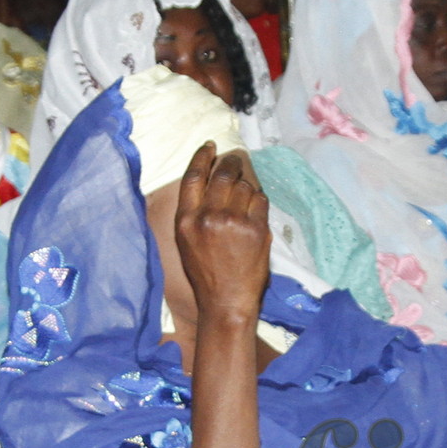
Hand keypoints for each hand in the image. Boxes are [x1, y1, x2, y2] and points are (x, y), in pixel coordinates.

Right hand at [174, 143, 272, 328]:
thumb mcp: (186, 242)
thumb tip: (211, 181)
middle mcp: (208, 216)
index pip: (194, 177)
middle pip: (222, 174)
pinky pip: (260, 200)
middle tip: (236, 160)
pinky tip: (254, 209)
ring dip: (246, 185)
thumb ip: (194, 212)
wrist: (226, 302)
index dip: (202, 157)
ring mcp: (234, 221)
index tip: (211, 146)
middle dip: (231, 163)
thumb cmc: (206, 274)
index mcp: (186, 220)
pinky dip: (259, 200)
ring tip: (244, 194)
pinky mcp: (256, 229)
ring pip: (244, 186)